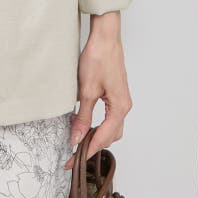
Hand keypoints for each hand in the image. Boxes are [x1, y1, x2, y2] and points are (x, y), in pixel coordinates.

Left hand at [64, 21, 132, 170]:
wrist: (105, 37)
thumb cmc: (98, 58)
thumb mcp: (86, 90)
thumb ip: (82, 117)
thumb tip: (77, 138)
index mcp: (120, 108)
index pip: (103, 138)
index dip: (88, 150)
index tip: (74, 160)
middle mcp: (124, 106)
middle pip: (110, 136)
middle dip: (92, 145)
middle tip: (73, 153)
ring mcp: (121, 100)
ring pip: (111, 127)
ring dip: (96, 135)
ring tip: (78, 138)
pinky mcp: (116, 93)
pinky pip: (109, 117)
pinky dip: (98, 124)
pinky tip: (85, 122)